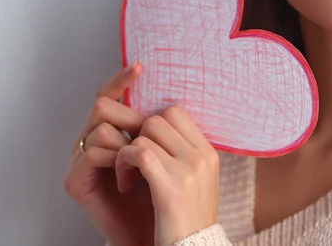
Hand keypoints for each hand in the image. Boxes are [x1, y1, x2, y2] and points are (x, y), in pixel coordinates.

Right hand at [64, 63, 155, 245]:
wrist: (155, 232)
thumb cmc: (160, 193)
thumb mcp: (164, 152)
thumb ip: (156, 127)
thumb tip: (167, 97)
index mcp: (109, 132)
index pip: (109, 96)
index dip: (121, 80)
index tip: (140, 67)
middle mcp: (90, 141)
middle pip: (102, 105)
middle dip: (129, 117)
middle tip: (145, 137)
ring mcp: (79, 160)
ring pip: (101, 127)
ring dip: (126, 144)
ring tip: (140, 167)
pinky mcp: (74, 180)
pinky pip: (93, 152)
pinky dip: (115, 161)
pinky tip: (127, 178)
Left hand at [115, 106, 219, 245]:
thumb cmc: (185, 219)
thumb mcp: (193, 180)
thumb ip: (180, 152)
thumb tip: (153, 126)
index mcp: (208, 153)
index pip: (175, 112)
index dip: (153, 124)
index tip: (145, 146)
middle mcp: (201, 158)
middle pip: (158, 119)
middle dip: (137, 136)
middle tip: (132, 161)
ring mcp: (189, 172)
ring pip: (145, 135)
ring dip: (126, 153)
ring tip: (127, 175)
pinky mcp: (170, 189)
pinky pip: (139, 153)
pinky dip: (123, 163)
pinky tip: (124, 182)